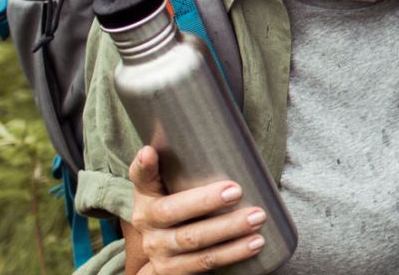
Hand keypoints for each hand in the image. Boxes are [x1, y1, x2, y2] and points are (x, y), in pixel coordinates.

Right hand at [124, 146, 265, 274]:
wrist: (168, 261)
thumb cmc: (180, 213)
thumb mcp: (174, 191)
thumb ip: (184, 166)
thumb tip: (187, 137)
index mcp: (146, 199)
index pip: (140, 178)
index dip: (144, 167)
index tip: (150, 152)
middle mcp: (148, 226)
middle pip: (172, 212)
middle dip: (205, 201)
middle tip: (237, 190)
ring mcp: (160, 252)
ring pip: (193, 241)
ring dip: (228, 230)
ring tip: (257, 218)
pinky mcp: (174, 273)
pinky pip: (204, 264)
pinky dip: (231, 254)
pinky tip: (253, 244)